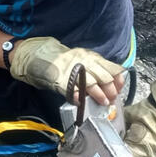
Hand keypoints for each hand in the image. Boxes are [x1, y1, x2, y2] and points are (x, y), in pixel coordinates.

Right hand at [7, 36, 125, 104]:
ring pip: (92, 85)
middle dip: (110, 91)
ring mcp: (72, 71)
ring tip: (102, 102)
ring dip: (99, 95)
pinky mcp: (61, 80)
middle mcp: (83, 62)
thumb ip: (94, 67)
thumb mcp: (81, 58)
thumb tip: (112, 80)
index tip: (119, 87)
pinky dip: (80, 98)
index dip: (118, 80)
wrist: (36, 54)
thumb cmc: (61, 59)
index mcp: (90, 56)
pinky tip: (82, 102)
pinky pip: (74, 91)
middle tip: (110, 99)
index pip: (111, 68)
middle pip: (104, 78)